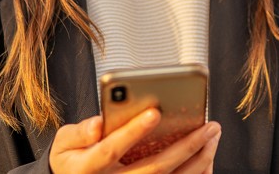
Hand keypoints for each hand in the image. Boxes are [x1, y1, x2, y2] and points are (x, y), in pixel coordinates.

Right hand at [49, 108, 220, 172]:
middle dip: (186, 146)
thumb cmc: (74, 158)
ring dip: (199, 159)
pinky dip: (197, 173)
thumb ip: (79, 132)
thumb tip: (98, 124)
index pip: (111, 149)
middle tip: (210, 125)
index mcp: (88, 168)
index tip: (155, 112)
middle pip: (154, 169)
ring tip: (214, 135)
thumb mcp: (64, 143)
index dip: (133, 131)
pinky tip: (209, 154)